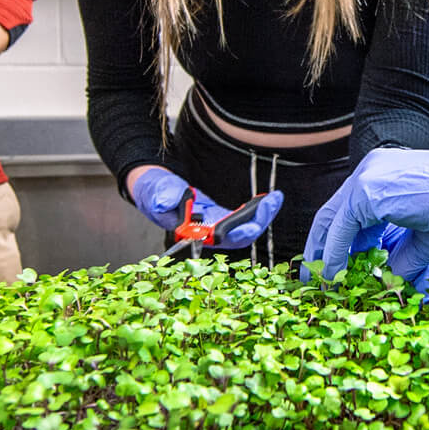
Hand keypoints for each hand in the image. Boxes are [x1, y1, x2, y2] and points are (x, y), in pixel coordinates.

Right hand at [131, 167, 283, 248]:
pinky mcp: (220, 216)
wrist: (153, 188)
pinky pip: (244, 218)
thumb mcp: (154, 191)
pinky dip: (258, 209)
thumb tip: (167, 202)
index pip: (218, 240)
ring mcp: (216, 226)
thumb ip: (161, 197)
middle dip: (258, 222)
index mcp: (192, 233)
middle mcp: (207, 234)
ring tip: (276, 198)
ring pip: (245, 228)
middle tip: (271, 203)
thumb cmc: (152, 192)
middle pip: (238, 237)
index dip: (236, 235)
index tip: (250, 225)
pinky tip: (269, 199)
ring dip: (263, 215)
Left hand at [302, 143, 428, 288]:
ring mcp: (367, 178)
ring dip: (324, 252)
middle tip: (315, 275)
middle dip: (322, 246)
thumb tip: (387, 279)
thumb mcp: (425, 238)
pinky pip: (342, 227)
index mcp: (384, 175)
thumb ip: (401, 256)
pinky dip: (335, 252)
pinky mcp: (368, 192)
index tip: (334, 265)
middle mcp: (370, 171)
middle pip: (334, 213)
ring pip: (333, 219)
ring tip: (321, 280)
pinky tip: (333, 274)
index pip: (351, 210)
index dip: (340, 240)